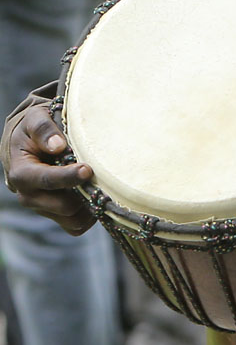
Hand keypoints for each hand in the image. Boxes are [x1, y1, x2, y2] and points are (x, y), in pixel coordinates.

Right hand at [3, 106, 95, 234]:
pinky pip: (76, 226)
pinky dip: (90, 216)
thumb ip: (44, 130)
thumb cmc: (32, 129)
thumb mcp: (34, 119)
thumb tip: (58, 145)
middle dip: (85, 193)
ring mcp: (42, 208)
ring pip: (73, 219)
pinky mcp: (54, 215)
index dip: (68, 177)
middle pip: (64, 205)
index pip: (47, 180)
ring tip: (102, 185)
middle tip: (103, 177)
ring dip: (90, 206)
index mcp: (22, 173)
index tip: (87, 170)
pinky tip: (98, 195)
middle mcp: (29, 196)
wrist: (26, 145)